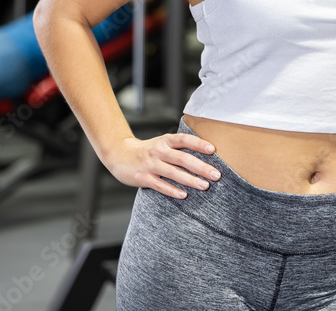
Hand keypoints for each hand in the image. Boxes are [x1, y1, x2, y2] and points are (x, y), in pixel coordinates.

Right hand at [106, 133, 220, 198]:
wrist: (119, 154)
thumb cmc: (147, 150)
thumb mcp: (161, 143)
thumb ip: (178, 147)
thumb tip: (206, 152)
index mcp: (165, 141)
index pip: (184, 140)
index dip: (198, 144)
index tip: (213, 149)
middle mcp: (158, 151)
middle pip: (182, 158)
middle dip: (201, 167)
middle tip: (216, 175)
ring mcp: (150, 164)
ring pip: (173, 173)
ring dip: (190, 180)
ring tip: (205, 186)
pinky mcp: (143, 178)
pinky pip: (160, 185)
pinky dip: (172, 190)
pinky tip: (184, 195)